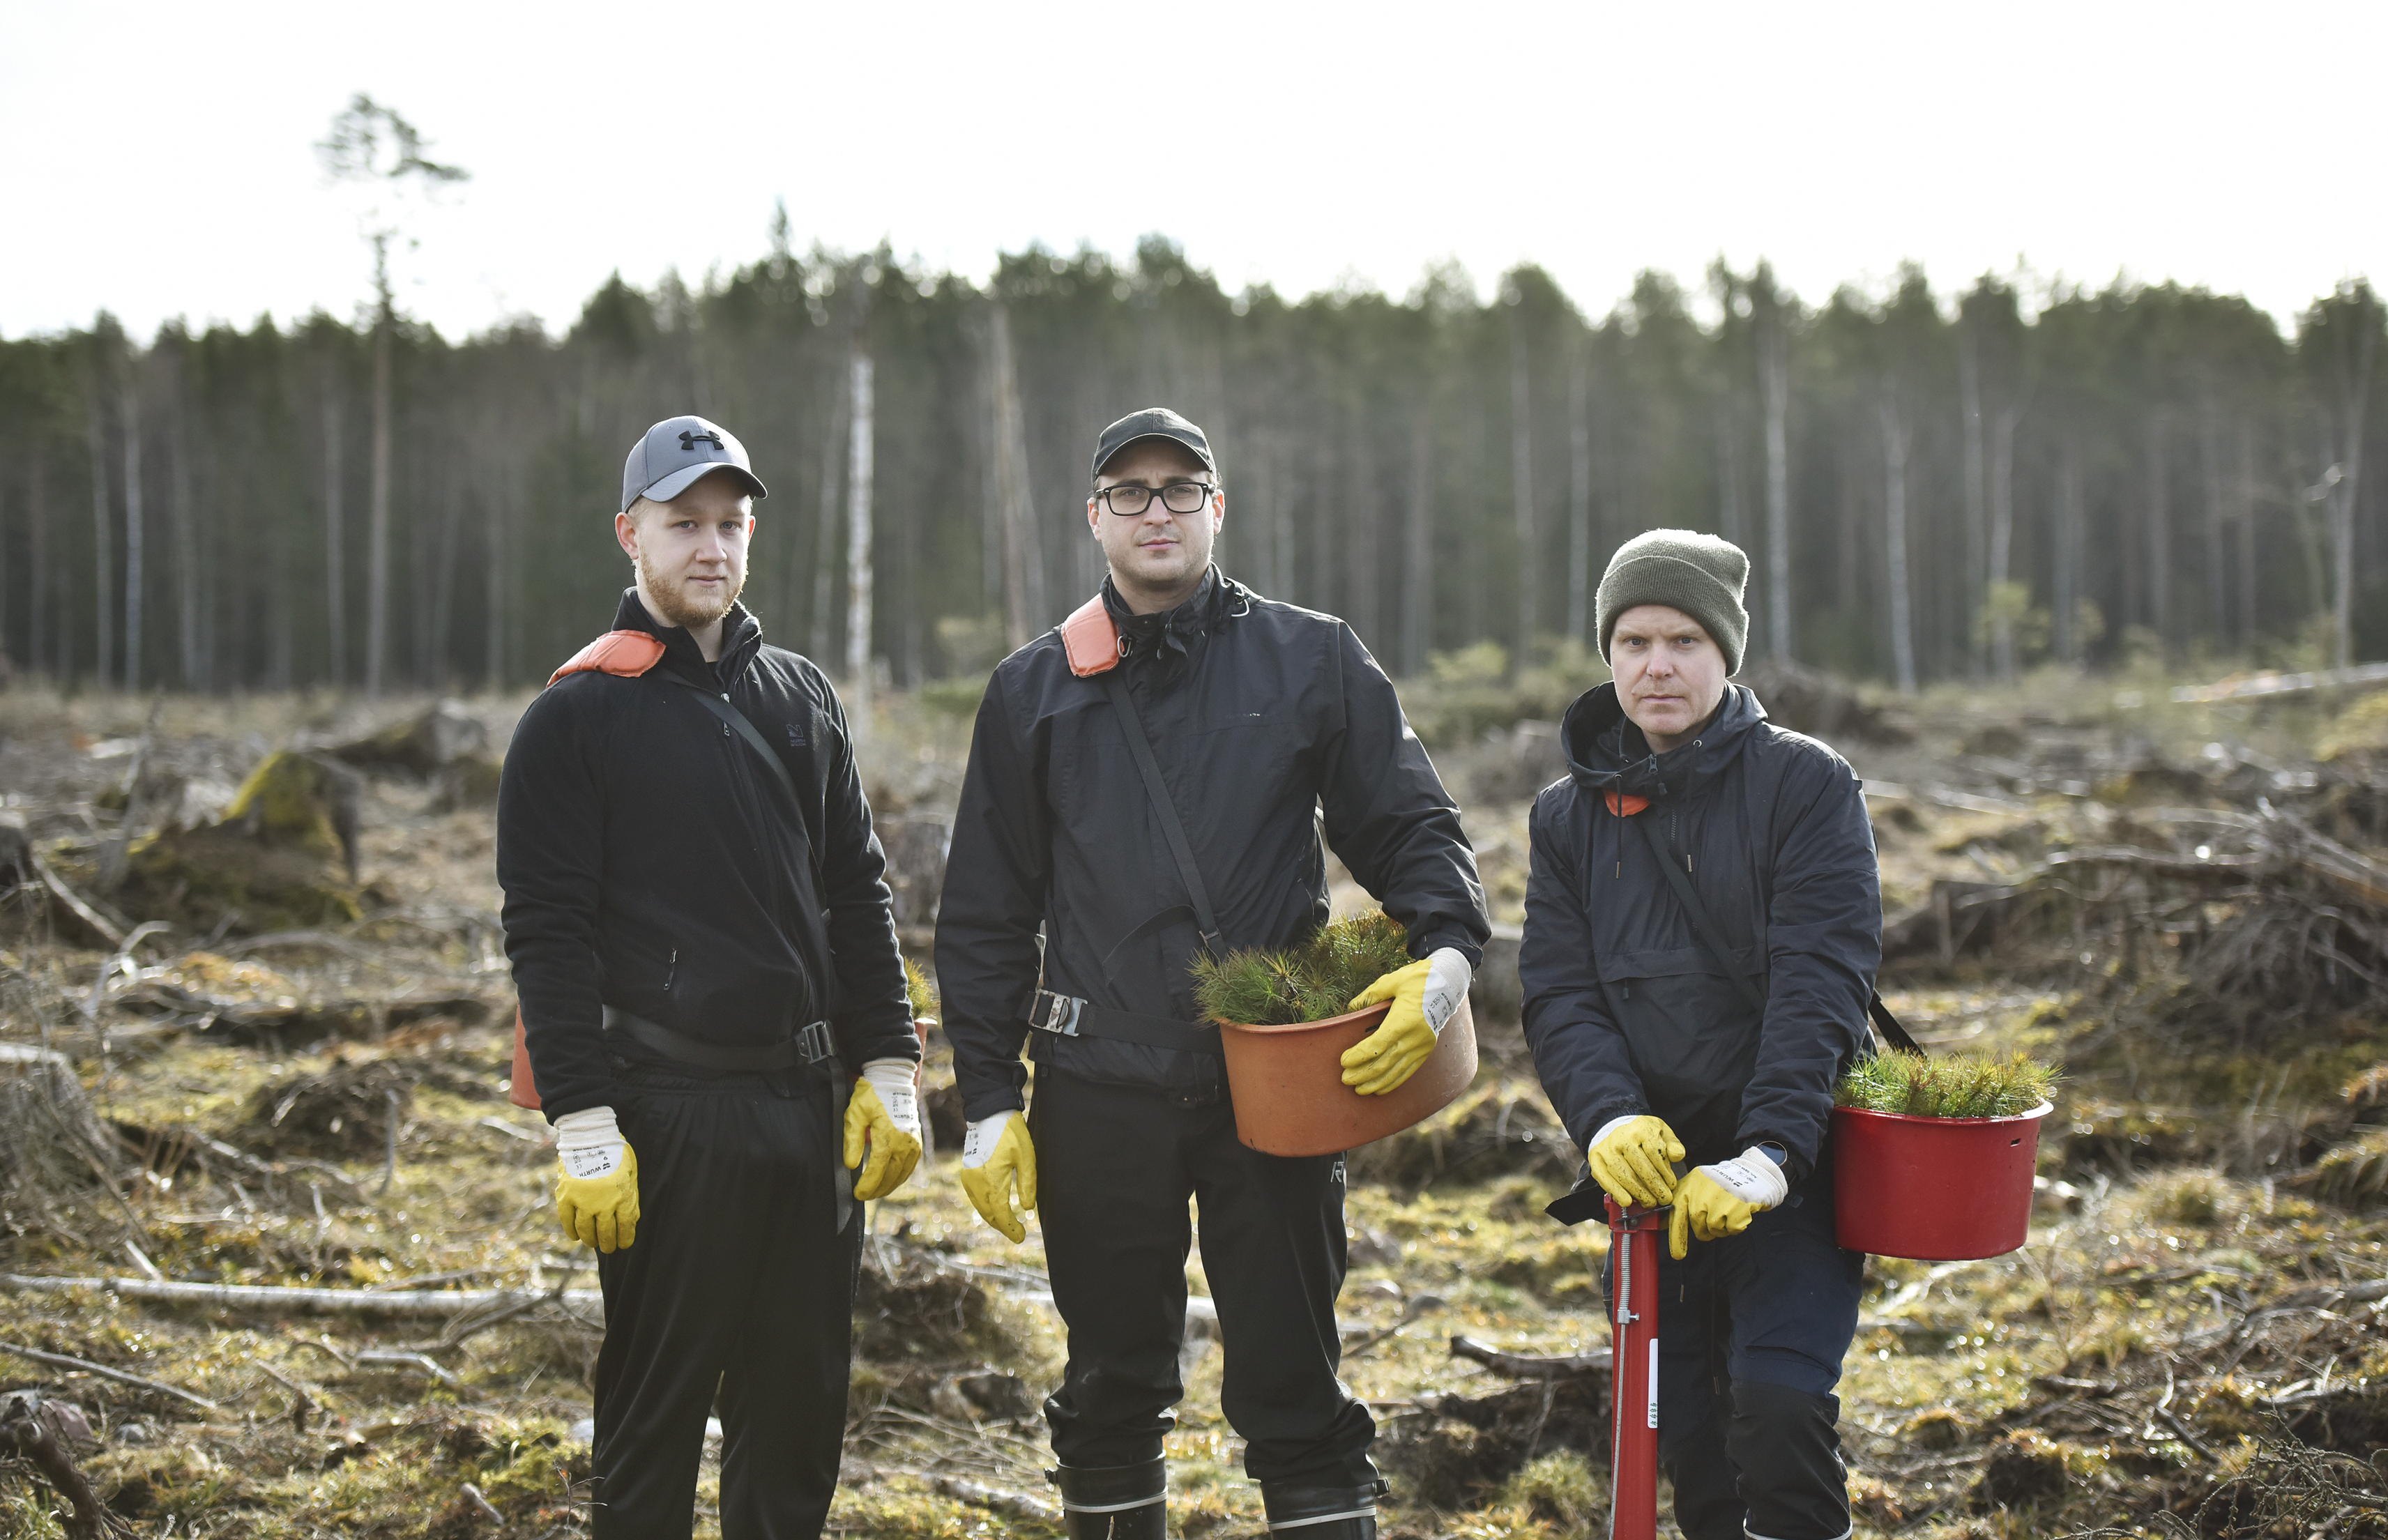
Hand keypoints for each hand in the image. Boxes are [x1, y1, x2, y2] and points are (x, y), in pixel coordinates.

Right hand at [554, 1106, 639, 1251]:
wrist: (590, 1137)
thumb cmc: (615, 1153)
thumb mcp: (631, 1174)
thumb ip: (630, 1197)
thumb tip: (630, 1220)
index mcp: (623, 1197)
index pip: (626, 1227)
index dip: (625, 1239)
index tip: (624, 1245)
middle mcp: (603, 1204)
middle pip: (606, 1233)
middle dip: (608, 1244)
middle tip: (608, 1248)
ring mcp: (583, 1202)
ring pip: (586, 1230)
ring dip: (590, 1240)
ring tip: (593, 1243)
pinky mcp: (566, 1197)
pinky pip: (567, 1221)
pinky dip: (571, 1231)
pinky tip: (576, 1236)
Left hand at [846, 1059, 923, 1200]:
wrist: (893, 1082)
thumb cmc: (871, 1097)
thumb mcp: (855, 1115)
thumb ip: (852, 1141)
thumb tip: (851, 1165)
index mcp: (887, 1137)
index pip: (877, 1170)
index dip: (867, 1185)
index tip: (857, 1194)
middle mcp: (904, 1143)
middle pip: (890, 1176)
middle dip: (876, 1189)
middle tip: (863, 1196)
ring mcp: (913, 1144)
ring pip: (901, 1174)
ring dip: (888, 1186)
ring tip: (874, 1193)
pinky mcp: (917, 1143)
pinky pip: (909, 1167)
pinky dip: (899, 1177)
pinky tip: (889, 1181)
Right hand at [957, 1111, 1036, 1242]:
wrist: (989, 1114)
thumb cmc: (1011, 1133)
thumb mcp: (1026, 1157)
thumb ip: (1027, 1184)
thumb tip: (1027, 1208)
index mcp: (991, 1180)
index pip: (1000, 1213)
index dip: (1011, 1228)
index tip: (1021, 1236)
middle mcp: (976, 1182)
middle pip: (988, 1214)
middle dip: (1003, 1227)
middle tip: (1018, 1234)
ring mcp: (968, 1178)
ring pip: (980, 1208)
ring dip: (994, 1219)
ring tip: (1009, 1225)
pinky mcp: (967, 1173)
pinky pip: (975, 1198)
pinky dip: (986, 1208)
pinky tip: (995, 1210)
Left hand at [1341, 947, 1470, 1095]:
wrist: (1448, 985)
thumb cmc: (1418, 980)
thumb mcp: (1393, 981)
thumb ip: (1371, 995)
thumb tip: (1353, 1008)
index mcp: (1404, 1020)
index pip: (1377, 1045)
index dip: (1359, 1055)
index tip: (1344, 1061)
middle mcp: (1415, 1038)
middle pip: (1385, 1063)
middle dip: (1363, 1074)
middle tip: (1345, 1079)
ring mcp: (1422, 1046)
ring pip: (1396, 1072)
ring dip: (1376, 1083)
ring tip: (1359, 1089)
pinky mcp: (1426, 1051)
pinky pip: (1408, 1071)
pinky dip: (1393, 1082)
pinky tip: (1380, 1089)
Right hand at [1586, 1114, 1685, 1208]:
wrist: (1612, 1125)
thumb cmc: (1640, 1133)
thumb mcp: (1660, 1131)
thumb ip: (1672, 1144)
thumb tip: (1678, 1155)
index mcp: (1641, 1128)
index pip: (1654, 1154)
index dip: (1664, 1172)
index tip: (1671, 1185)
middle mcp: (1621, 1137)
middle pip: (1640, 1167)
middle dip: (1654, 1187)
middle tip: (1663, 1199)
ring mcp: (1606, 1148)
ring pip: (1623, 1175)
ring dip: (1638, 1192)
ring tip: (1649, 1202)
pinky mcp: (1595, 1159)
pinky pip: (1605, 1179)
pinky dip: (1616, 1192)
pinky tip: (1627, 1201)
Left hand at [1667, 1146, 1788, 1258]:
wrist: (1754, 1172)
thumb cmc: (1724, 1184)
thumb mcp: (1700, 1186)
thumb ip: (1683, 1204)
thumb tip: (1663, 1225)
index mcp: (1692, 1182)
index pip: (1677, 1212)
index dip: (1676, 1235)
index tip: (1678, 1254)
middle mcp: (1703, 1188)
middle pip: (1697, 1223)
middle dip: (1705, 1230)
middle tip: (1714, 1224)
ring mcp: (1721, 1196)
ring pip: (1714, 1228)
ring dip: (1721, 1228)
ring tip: (1728, 1213)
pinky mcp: (1738, 1203)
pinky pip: (1731, 1229)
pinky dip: (1736, 1227)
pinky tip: (1739, 1213)